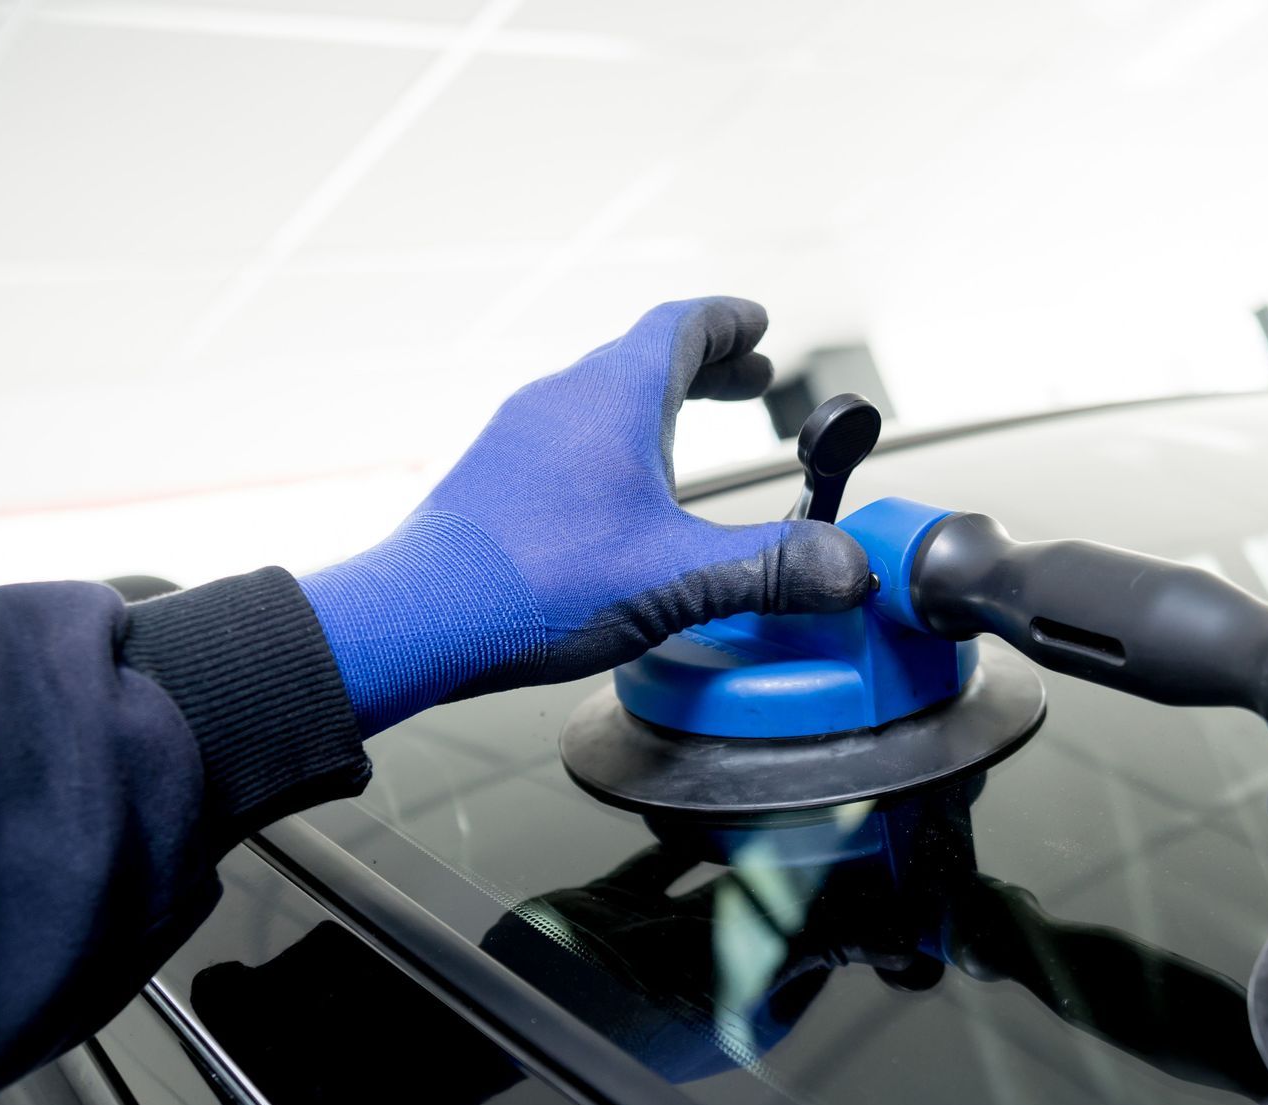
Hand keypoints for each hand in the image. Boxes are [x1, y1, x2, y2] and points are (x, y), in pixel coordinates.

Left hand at [300, 297, 869, 734]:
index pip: (681, 327)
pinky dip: (612, 443)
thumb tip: (850, 567)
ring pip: (601, 399)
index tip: (757, 325)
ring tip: (689, 437)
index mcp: (613, 397)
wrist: (416, 618)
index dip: (728, 323)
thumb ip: (772, 569)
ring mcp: (520, 437)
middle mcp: (562, 400)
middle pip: (643, 358)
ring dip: (655, 407)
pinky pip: (566, 438)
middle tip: (748, 379)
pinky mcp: (495, 479)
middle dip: (704, 367)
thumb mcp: (681, 578)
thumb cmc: (538, 582)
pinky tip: (620, 498)